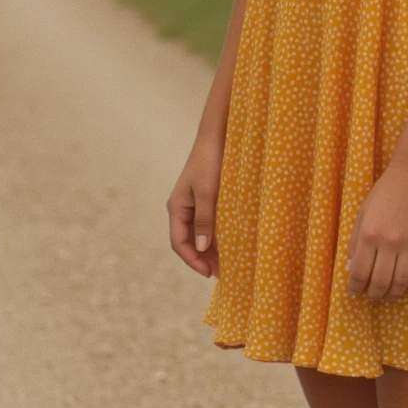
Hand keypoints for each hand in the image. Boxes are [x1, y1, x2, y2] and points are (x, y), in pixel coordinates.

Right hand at [166, 136, 223, 278]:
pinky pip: (208, 222)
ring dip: (211, 249)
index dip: (192, 261)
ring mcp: (194, 203)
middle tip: (223, 273)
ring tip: (228, 263)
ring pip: (199, 233)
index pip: (179, 243)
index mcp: (177, 207)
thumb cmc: (210, 161)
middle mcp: (183, 208)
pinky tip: (230, 242)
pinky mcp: (206, 197)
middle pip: (189, 241)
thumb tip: (200, 247)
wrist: (217, 134)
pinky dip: (217, 235)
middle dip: (203, 258)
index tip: (209, 273)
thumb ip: (204, 220)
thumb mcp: (208, 192)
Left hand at [346, 155, 407, 299]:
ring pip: (402, 282)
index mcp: (369, 233)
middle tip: (371, 294)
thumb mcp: (363, 212)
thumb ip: (355, 241)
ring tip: (388, 294)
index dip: (355, 287)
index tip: (354, 291)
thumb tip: (351, 268)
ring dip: (393, 294)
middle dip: (373, 294)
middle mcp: (389, 241)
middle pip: (380, 282)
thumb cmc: (386, 190)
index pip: (359, 272)